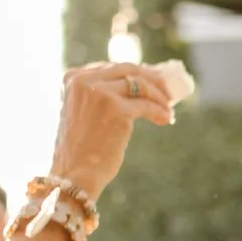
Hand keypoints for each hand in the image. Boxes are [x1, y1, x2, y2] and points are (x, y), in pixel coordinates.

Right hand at [50, 59, 177, 200]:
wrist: (74, 174)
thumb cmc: (80, 148)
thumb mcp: (84, 112)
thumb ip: (99, 94)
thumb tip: (136, 84)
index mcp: (73, 78)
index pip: (112, 67)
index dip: (137, 72)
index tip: (153, 80)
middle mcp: (84, 81)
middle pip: (129, 70)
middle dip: (153, 79)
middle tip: (168, 91)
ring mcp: (100, 93)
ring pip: (141, 85)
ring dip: (159, 97)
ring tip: (168, 109)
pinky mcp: (117, 109)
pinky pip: (147, 105)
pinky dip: (160, 111)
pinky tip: (166, 119)